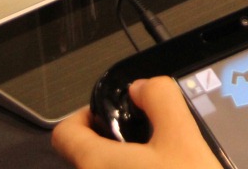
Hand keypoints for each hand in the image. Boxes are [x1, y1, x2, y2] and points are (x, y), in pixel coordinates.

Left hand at [51, 77, 220, 168]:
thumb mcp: (184, 137)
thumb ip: (160, 99)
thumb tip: (142, 87)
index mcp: (97, 164)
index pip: (64, 133)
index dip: (85, 115)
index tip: (113, 114)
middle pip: (90, 159)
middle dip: (118, 146)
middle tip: (152, 142)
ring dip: (131, 167)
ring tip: (168, 165)